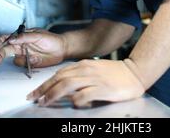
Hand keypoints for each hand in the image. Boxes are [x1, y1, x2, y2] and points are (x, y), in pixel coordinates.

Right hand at [0, 29, 66, 67]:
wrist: (62, 49)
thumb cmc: (51, 39)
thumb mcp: (38, 35)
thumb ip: (24, 37)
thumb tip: (11, 39)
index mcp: (21, 37)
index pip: (7, 38)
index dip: (0, 41)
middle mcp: (21, 46)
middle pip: (6, 50)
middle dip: (0, 54)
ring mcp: (25, 55)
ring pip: (15, 60)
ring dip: (22, 59)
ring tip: (33, 56)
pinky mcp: (29, 63)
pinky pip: (24, 65)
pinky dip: (29, 63)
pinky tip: (37, 59)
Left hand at [27, 59, 144, 107]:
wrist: (135, 72)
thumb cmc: (114, 73)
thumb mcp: (93, 69)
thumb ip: (79, 75)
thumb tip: (62, 86)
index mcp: (83, 65)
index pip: (59, 73)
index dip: (45, 83)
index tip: (35, 92)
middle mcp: (86, 70)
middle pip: (59, 79)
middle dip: (44, 89)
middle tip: (34, 98)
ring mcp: (94, 79)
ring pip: (68, 85)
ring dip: (54, 94)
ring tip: (45, 102)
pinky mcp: (103, 89)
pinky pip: (85, 94)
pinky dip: (76, 100)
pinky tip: (72, 104)